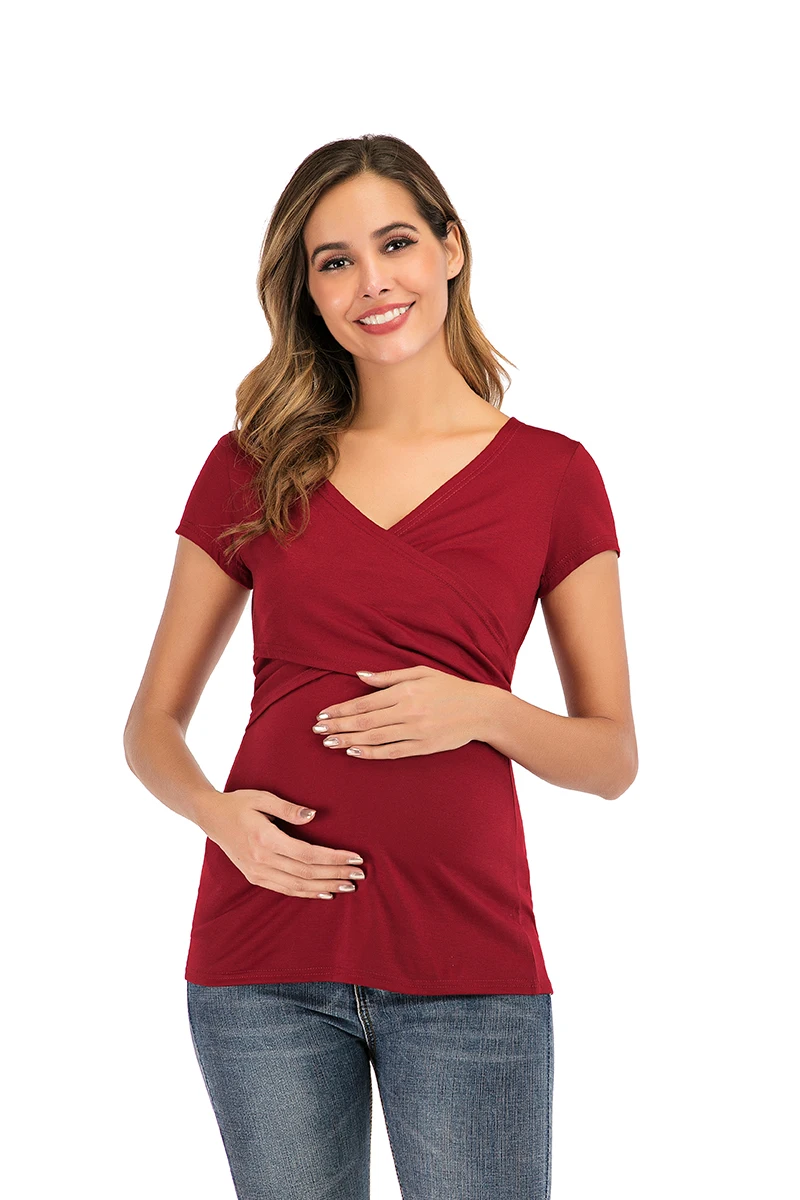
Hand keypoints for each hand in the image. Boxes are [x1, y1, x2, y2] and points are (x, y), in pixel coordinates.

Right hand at [200, 789, 365, 899]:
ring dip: (325, 886)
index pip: (307, 854)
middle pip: (306, 872)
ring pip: (297, 885)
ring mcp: (257, 871)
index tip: (355, 858)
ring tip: (348, 886)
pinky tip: (324, 892)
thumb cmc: (239, 803)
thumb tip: (313, 815)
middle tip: (360, 875)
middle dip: (336, 874)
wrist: (211, 817)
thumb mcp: (262, 797)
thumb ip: (288, 808)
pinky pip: (285, 889)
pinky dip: (306, 893)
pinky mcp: (255, 877)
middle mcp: (261, 860)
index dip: (333, 858)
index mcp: (265, 839)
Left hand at [310, 666, 488, 759]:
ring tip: (329, 742)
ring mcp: (416, 732)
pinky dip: (371, 753)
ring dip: (349, 741)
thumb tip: (360, 675)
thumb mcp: (421, 673)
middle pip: (365, 722)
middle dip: (339, 726)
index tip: (323, 714)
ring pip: (375, 739)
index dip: (341, 710)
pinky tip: (354, 752)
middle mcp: (408, 712)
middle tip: (317, 730)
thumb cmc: (450, 688)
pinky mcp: (423, 747)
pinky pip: (392, 752)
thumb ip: (389, 676)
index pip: (365, 703)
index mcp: (406, 692)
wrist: (481, 710)